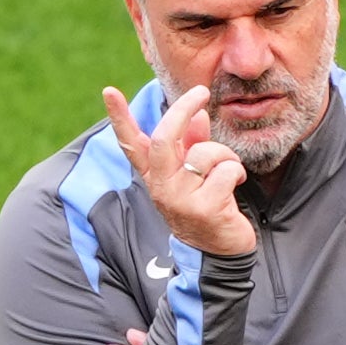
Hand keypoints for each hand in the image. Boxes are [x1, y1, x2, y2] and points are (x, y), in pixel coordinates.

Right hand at [101, 83, 255, 256]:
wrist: (218, 252)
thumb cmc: (207, 204)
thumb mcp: (195, 172)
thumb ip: (194, 143)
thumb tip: (198, 114)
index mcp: (155, 175)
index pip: (131, 143)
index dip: (120, 117)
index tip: (108, 91)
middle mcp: (162, 187)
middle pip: (165, 138)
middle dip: (184, 109)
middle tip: (202, 91)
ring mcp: (181, 199)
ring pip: (206, 153)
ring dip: (226, 155)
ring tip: (228, 173)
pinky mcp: (205, 209)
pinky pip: (227, 170)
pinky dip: (237, 171)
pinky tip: (235, 185)